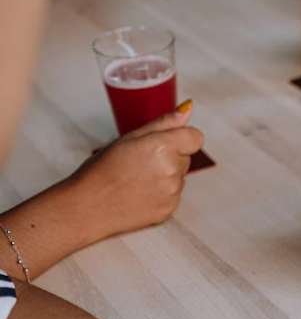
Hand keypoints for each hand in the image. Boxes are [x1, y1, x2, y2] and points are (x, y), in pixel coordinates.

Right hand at [65, 100, 203, 242]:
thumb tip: (186, 109)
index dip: (181, 138)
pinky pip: (173, 194)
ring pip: (180, 176)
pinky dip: (161, 193)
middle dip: (169, 156)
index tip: (165, 142)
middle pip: (186, 157)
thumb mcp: (129, 138)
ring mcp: (172, 192)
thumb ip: (163, 123)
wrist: (87, 207)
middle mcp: (172, 170)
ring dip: (165, 175)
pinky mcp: (169, 209)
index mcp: (162, 147)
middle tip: (140, 162)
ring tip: (136, 179)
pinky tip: (139, 193)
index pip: (196, 138)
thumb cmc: (102, 170)